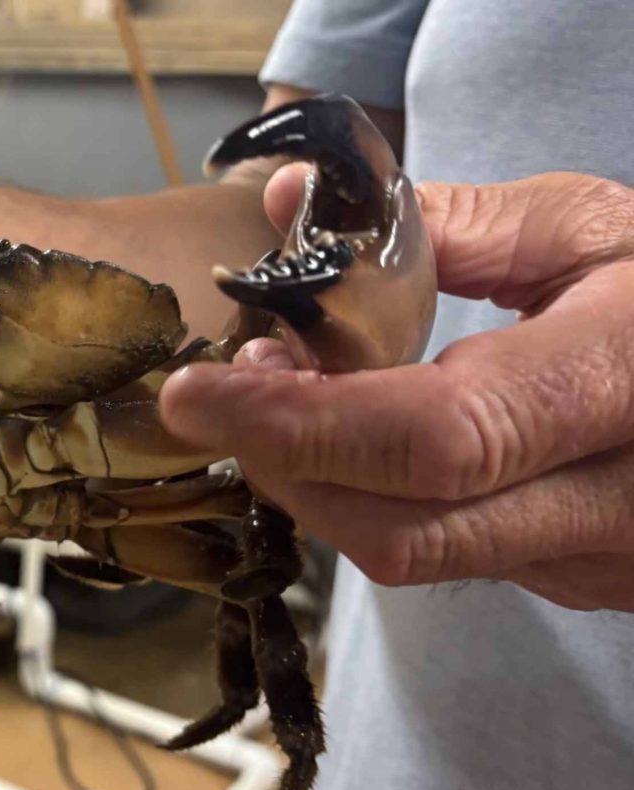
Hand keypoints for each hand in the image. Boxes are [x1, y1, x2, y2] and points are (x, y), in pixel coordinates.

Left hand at [159, 168, 633, 611]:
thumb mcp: (588, 229)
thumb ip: (439, 224)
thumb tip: (293, 205)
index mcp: (629, 380)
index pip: (436, 438)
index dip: (301, 423)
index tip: (200, 393)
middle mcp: (623, 500)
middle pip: (400, 528)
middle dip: (285, 463)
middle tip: (223, 393)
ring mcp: (602, 559)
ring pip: (411, 554)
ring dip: (316, 482)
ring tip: (280, 399)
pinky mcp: (577, 581)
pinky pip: (442, 555)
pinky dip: (365, 501)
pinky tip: (346, 440)